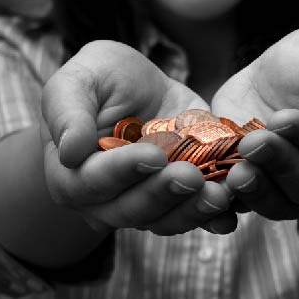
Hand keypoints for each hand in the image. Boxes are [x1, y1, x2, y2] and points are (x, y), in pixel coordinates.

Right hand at [41, 41, 236, 234]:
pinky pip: (195, 217)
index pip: (91, 182)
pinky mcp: (179, 199)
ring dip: (192, 211)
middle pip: (131, 209)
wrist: (142, 89)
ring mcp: (146, 203)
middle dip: (163, 194)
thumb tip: (69, 151)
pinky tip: (230, 213)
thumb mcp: (80, 78)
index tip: (152, 155)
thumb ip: (68, 110)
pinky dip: (214, 218)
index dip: (122, 171)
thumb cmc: (103, 79)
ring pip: (165, 220)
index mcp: (71, 174)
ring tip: (219, 194)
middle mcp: (106, 200)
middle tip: (190, 176)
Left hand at [211, 26, 298, 217]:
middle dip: (282, 165)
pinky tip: (216, 185)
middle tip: (254, 141)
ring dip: (258, 189)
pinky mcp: (257, 192)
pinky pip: (246, 206)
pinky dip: (231, 200)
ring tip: (236, 170)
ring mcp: (292, 193)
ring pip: (281, 205)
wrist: (274, 73)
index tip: (283, 117)